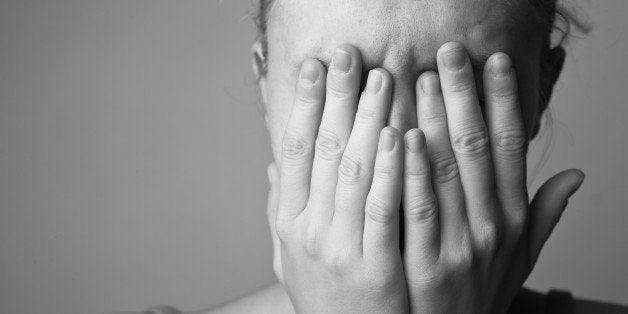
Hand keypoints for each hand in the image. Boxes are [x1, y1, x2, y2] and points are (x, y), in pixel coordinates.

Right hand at [271, 45, 408, 312]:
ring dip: (366, 121)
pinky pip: (382, 210)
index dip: (302, 105)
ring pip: (352, 172)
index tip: (314, 67)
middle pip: (323, 152)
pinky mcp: (374, 269)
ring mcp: (340, 250)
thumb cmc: (324, 296)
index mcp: (290, 222)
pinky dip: (388, 170)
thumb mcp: (290, 255)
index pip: (294, 151)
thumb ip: (282, 210)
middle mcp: (309, 231)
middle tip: (351, 56)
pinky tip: (399, 134)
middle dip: (337, 99)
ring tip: (381, 80)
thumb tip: (272, 168)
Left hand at [401, 42, 584, 312]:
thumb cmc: (479, 294)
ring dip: (432, 120)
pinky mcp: (422, 265)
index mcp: (512, 218)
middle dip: (462, 95)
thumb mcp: (521, 259)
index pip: (510, 147)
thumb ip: (545, 216)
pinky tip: (398, 135)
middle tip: (448, 52)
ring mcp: (456, 247)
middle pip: (475, 149)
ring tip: (417, 77)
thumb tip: (577, 176)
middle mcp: (489, 228)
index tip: (494, 61)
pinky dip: (407, 170)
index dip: (505, 101)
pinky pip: (413, 210)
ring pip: (443, 171)